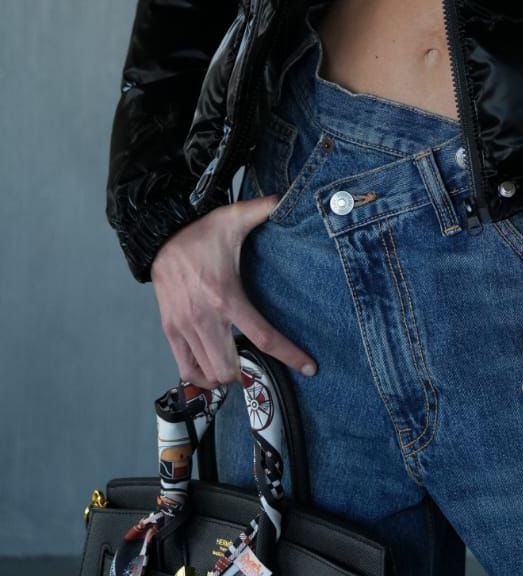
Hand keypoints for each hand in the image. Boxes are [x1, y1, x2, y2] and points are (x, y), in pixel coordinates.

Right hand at [150, 193, 317, 387]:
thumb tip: (286, 199)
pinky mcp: (171, 331)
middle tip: (260, 365)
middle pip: (230, 369)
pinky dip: (201, 375)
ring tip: (237, 365)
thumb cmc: (201, 232)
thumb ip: (263, 209)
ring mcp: (184, 328)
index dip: (289, 355)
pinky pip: (186, 369)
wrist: (159, 237)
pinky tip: (213, 367)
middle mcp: (204, 318)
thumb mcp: (235, 217)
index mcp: (226, 296)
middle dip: (248, 374)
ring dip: (224, 376)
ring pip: (208, 374)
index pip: (262, 337)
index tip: (309, 367)